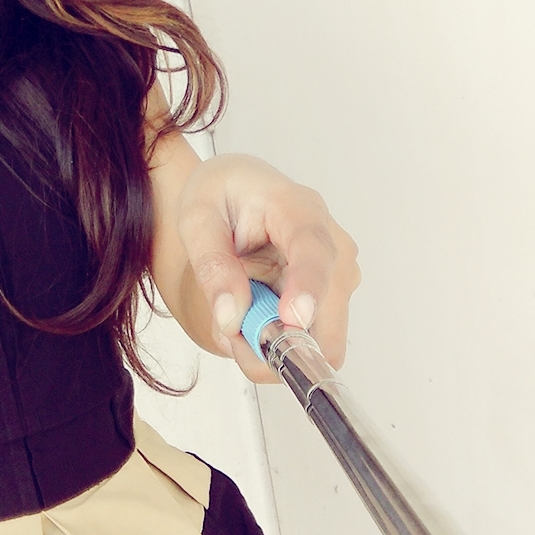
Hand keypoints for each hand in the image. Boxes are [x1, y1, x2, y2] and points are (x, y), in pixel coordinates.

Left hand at [175, 154, 359, 382]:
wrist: (236, 190)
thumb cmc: (221, 195)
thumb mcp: (197, 219)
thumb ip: (212, 265)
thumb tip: (232, 317)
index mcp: (299, 208)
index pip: (314, 249)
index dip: (309, 287)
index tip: (293, 320)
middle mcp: (332, 243)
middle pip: (328, 308)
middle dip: (280, 339)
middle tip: (230, 334)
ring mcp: (336, 274)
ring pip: (319, 337)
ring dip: (272, 344)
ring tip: (233, 315)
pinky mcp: (330, 298)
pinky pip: (309, 341)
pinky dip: (275, 343)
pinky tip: (250, 317)